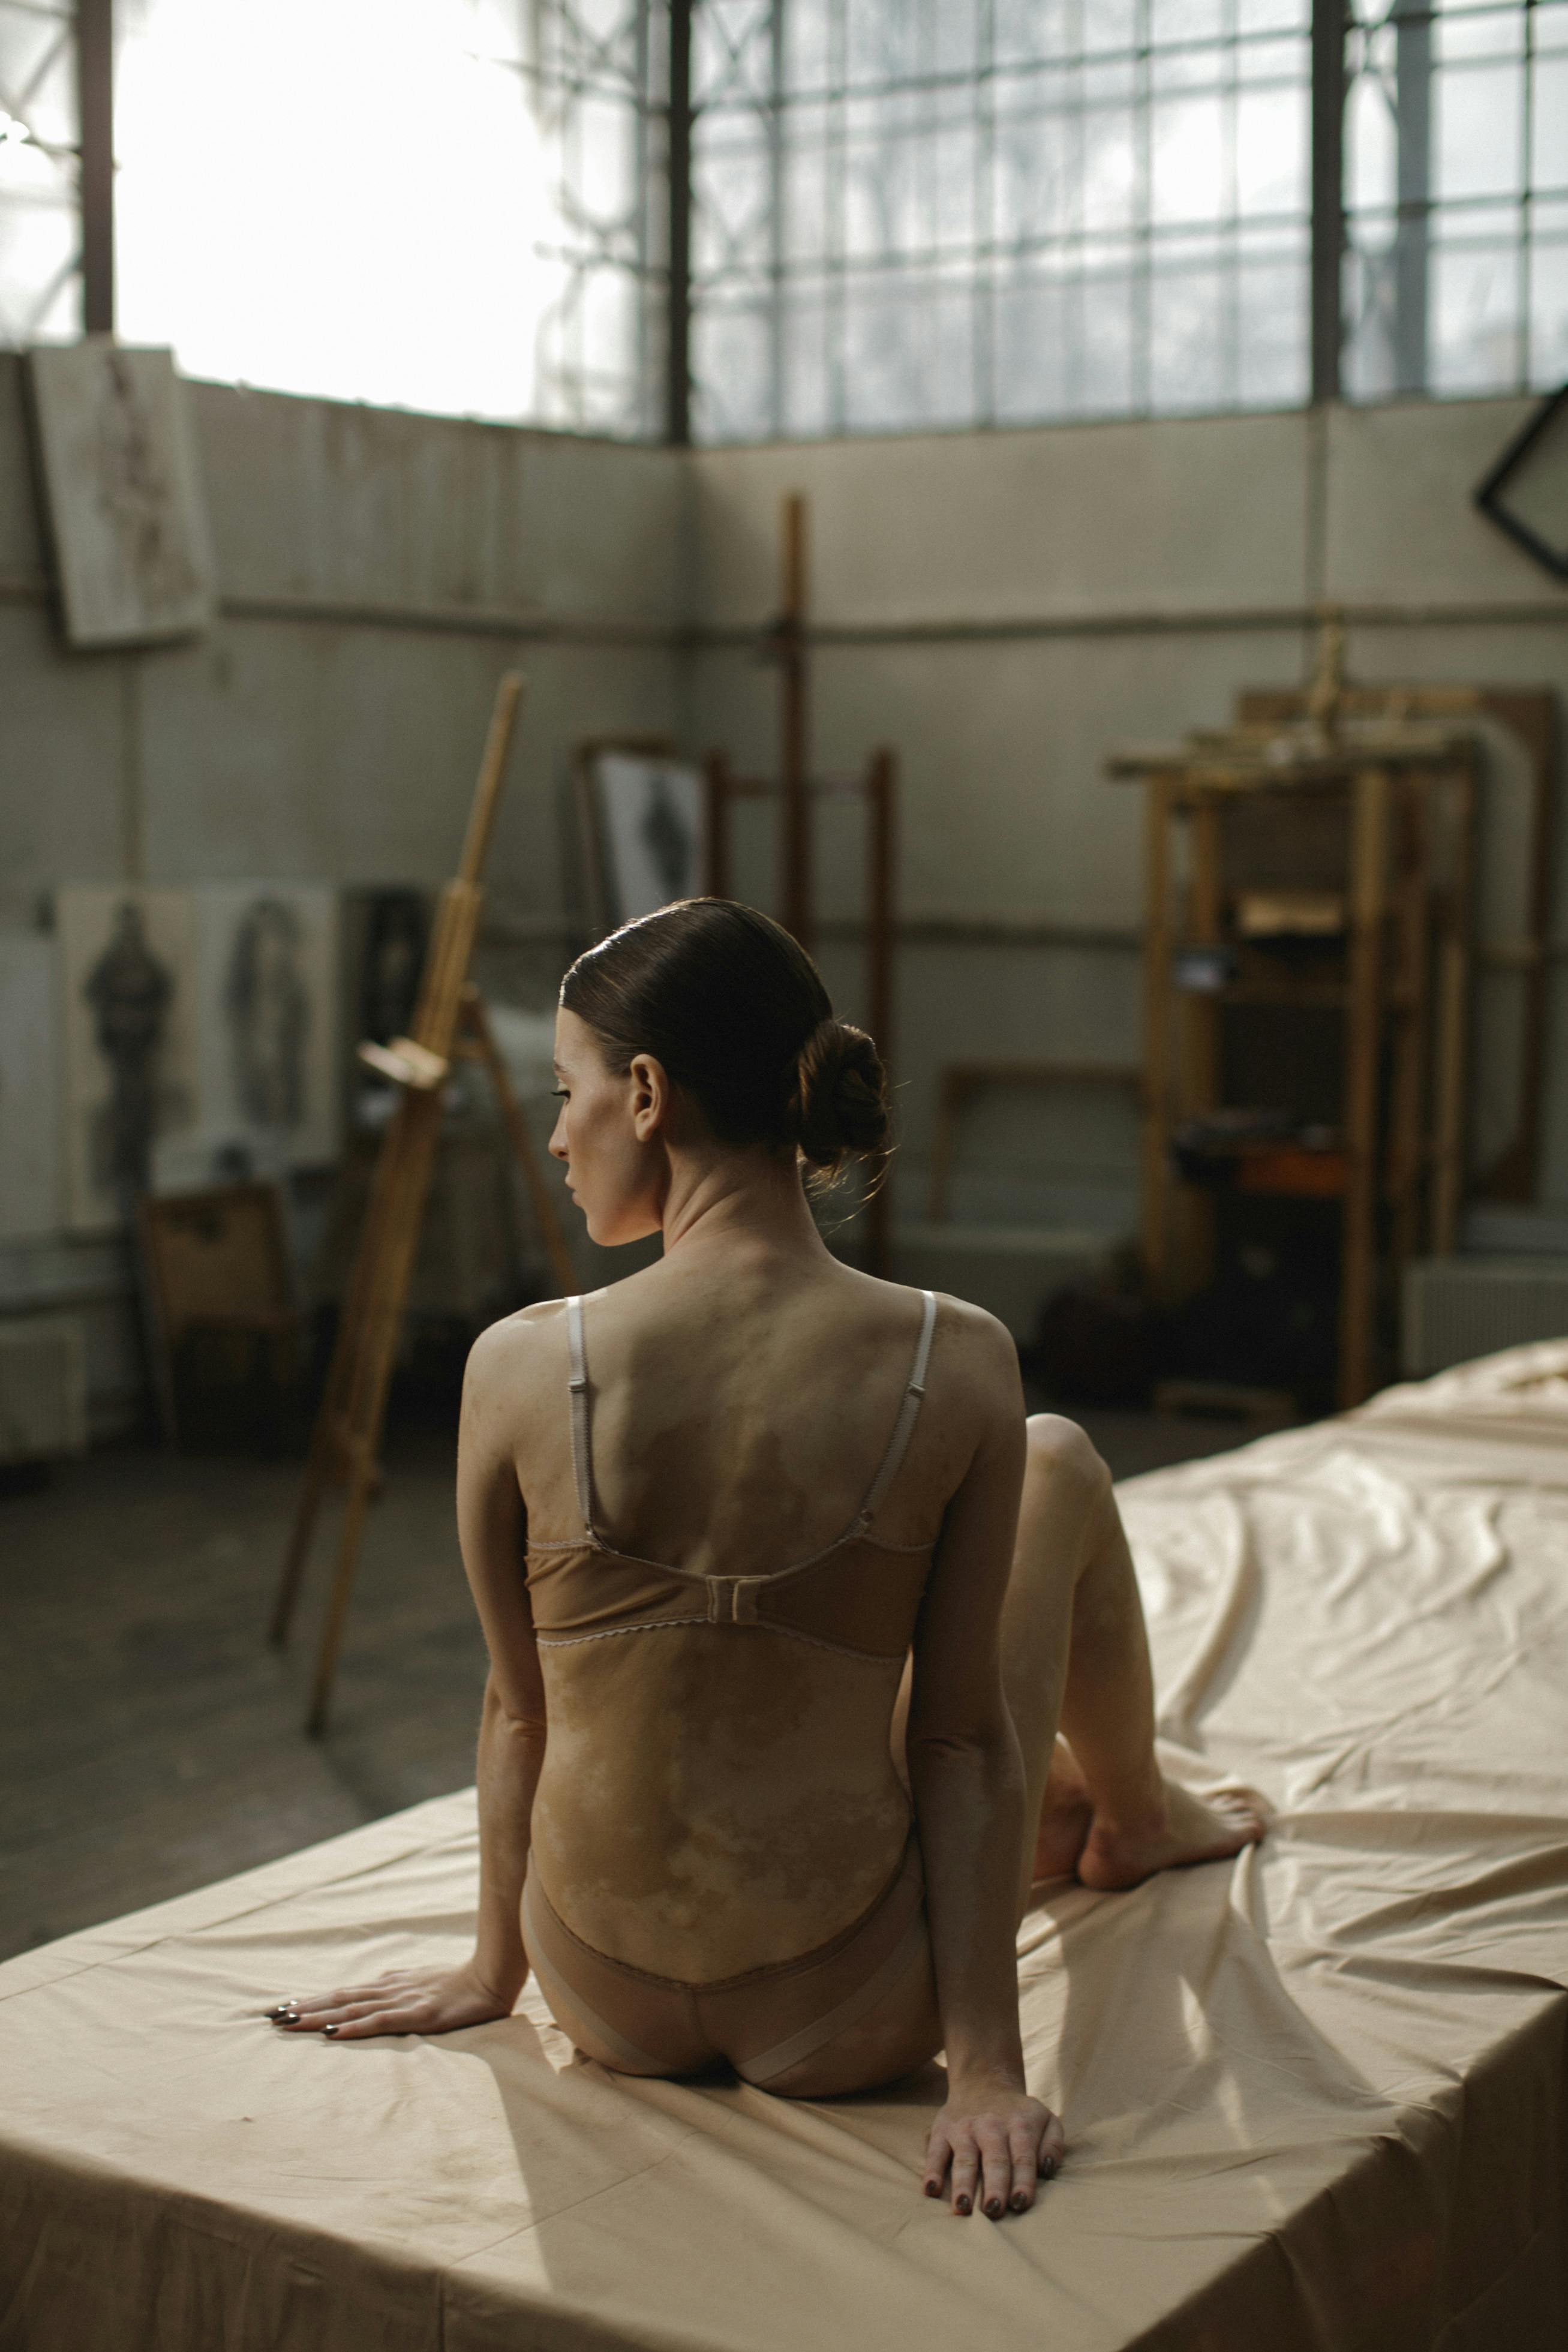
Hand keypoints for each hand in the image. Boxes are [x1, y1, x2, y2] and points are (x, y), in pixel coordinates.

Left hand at [267, 1957, 521, 2040]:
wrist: (492, 1977)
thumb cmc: (459, 1983)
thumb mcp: (422, 1982)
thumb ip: (398, 1986)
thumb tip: (377, 1986)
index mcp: (389, 1985)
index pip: (343, 1994)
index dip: (313, 2000)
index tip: (283, 2007)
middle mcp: (389, 1990)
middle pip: (339, 2000)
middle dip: (304, 2009)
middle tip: (272, 2017)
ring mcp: (402, 2001)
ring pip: (352, 2009)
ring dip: (319, 2016)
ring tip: (290, 2024)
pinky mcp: (418, 2015)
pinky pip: (381, 2023)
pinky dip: (355, 2028)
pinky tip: (334, 2033)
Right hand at [923, 2072, 1063, 2215]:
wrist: (984, 2082)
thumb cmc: (1019, 2115)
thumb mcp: (1046, 2120)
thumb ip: (1054, 2145)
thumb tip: (1046, 2170)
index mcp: (1020, 2126)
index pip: (1023, 2157)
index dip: (1023, 2181)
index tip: (1021, 2203)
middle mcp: (991, 2126)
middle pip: (995, 2159)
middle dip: (995, 2185)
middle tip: (994, 2210)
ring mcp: (965, 2128)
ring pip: (965, 2158)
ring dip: (963, 2183)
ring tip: (962, 2207)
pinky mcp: (942, 2129)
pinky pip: (935, 2151)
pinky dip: (932, 2170)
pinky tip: (931, 2189)